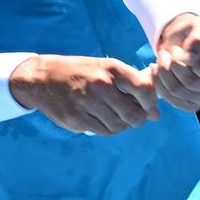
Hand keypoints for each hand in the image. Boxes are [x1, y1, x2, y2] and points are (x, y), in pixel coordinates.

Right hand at [9, 54, 160, 135]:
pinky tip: (100, 119)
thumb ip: (133, 87)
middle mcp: (100, 84)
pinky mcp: (76, 119)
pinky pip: (103, 132)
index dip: (150, 102)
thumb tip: (157, 114)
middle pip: (134, 114)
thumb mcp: (106, 69)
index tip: (146, 104)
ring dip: (121, 125)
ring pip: (119, 126)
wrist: (43, 78)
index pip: (145, 89)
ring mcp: (87, 102)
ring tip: (113, 115)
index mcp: (111, 68)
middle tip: (131, 115)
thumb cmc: (81, 72)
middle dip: (137, 119)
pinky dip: (107, 129)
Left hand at [153, 13, 199, 112]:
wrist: (181, 44)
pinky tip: (158, 68)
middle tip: (172, 49)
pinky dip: (159, 80)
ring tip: (164, 55)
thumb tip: (190, 57)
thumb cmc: (194, 34)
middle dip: (176, 63)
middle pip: (193, 84)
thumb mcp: (198, 26)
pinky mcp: (190, 106)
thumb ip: (198, 37)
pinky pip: (169, 97)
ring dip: (165, 70)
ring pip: (178, 90)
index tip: (188, 55)